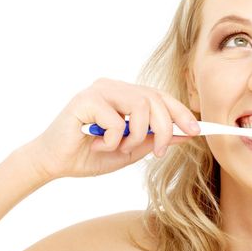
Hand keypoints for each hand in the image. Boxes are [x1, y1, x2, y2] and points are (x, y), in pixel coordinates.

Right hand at [25, 78, 199, 179]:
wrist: (55, 163)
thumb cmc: (92, 154)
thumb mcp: (132, 149)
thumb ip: (156, 139)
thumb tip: (186, 133)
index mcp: (126, 95)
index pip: (161, 97)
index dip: (181, 112)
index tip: (197, 129)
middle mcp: (115, 87)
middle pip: (155, 99)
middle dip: (164, 129)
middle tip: (159, 152)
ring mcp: (100, 90)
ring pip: (141, 106)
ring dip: (137, 135)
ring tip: (120, 148)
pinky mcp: (86, 99)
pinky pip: (117, 120)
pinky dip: (113, 140)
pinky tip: (98, 145)